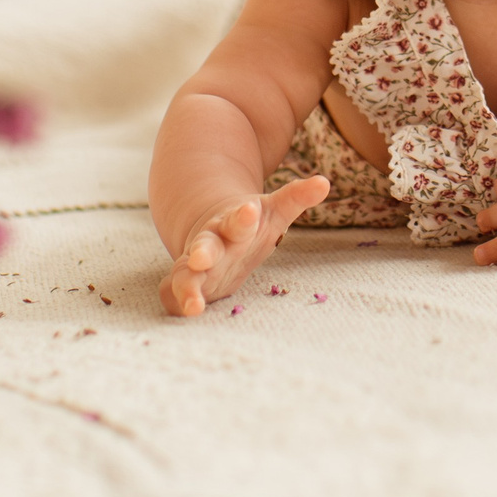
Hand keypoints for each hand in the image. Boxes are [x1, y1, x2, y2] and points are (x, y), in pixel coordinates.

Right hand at [161, 177, 327, 316]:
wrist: (214, 233)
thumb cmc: (250, 226)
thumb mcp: (274, 213)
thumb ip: (296, 198)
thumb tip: (324, 182)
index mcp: (232, 225)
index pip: (236, 220)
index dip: (242, 217)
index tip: (250, 211)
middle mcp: (210, 244)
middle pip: (205, 246)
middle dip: (203, 251)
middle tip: (202, 258)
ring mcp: (195, 266)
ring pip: (185, 274)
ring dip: (187, 288)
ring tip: (194, 306)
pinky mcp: (188, 285)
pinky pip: (173, 294)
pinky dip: (176, 303)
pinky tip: (185, 314)